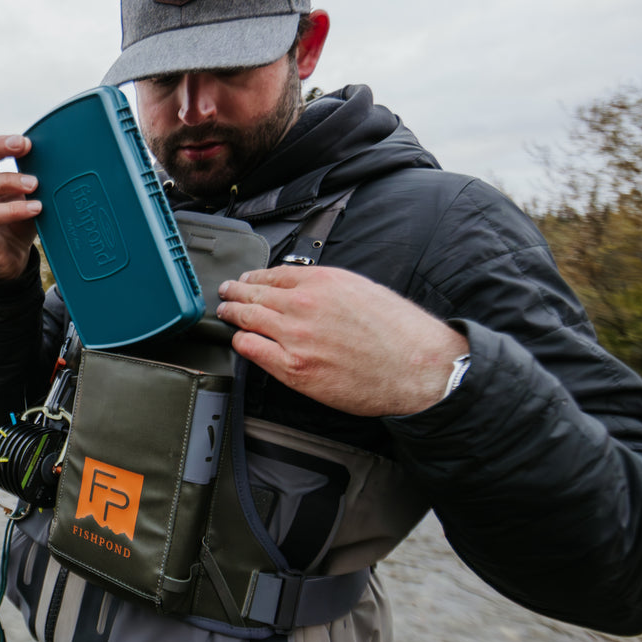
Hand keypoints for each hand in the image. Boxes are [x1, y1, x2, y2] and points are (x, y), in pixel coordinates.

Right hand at [0, 134, 41, 280]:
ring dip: (9, 180)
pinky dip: (12, 209)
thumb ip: (34, 182)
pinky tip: (34, 208)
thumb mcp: (29, 199)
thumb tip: (56, 161)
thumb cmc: (19, 227)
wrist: (11, 265)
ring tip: (35, 183)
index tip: (25, 141)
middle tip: (24, 145)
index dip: (0, 144)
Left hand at [215, 265, 469, 416]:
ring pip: (247, 318)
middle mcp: (304, 304)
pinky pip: (251, 350)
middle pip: (254, 293)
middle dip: (234, 292)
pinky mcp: (293, 368)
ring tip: (224, 313)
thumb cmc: (400, 333)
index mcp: (323, 280)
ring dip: (231, 314)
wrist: (418, 368)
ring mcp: (295, 337)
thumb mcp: (363, 290)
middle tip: (225, 292)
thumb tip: (307, 290)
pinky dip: (241, 343)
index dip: (255, 276)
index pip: (274, 273)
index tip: (247, 279)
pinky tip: (238, 341)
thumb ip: (330, 288)